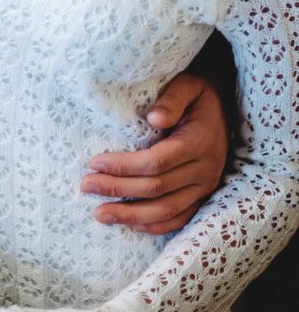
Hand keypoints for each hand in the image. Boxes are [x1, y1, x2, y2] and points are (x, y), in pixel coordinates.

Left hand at [81, 72, 228, 234]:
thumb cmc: (198, 94)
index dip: (124, 166)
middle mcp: (205, 169)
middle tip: (86, 185)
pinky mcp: (203, 196)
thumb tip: (154, 118)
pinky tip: (130, 224)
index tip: (95, 162)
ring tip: (100, 213)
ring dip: (131, 215)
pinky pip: (180, 218)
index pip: (157, 161)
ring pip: (167, 209)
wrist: (225, 107)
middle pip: (157, 187)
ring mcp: (206, 186)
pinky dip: (155, 225)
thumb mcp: (188, 86)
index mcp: (199, 141)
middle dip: (118, 189)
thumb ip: (172, 99)